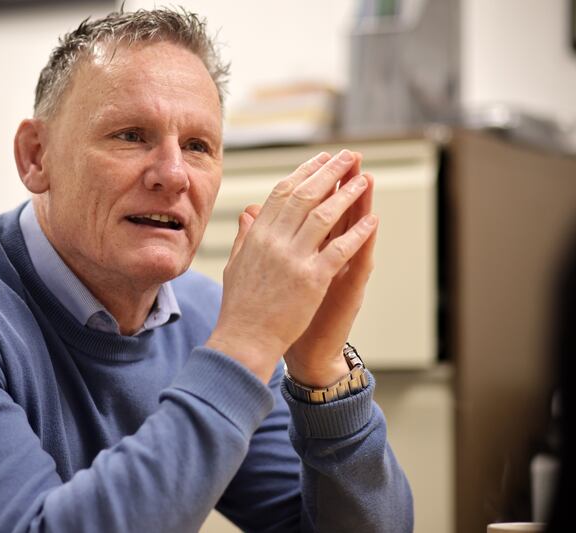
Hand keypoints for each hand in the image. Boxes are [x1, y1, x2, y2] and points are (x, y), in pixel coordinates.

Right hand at [205, 150, 377, 382]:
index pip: (283, 193)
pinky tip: (372, 220)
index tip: (321, 160)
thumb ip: (245, 236)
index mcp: (257, 236)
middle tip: (349, 156)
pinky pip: (339, 250)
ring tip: (364, 179)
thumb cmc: (240, 307)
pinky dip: (358, 233)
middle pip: (306, 195)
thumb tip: (248, 212)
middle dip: (330, 172)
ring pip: (324, 216)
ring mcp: (293, 259)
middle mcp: (274, 242)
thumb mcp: (236, 265)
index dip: (304, 172)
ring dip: (347, 195)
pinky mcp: (311, 280)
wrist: (244, 340)